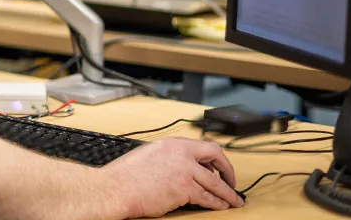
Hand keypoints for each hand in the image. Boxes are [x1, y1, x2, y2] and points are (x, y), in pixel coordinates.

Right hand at [101, 138, 244, 217]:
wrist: (117, 188)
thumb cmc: (127, 175)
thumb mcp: (150, 154)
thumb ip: (169, 157)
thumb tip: (183, 166)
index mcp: (172, 143)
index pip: (204, 146)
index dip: (216, 158)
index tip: (219, 167)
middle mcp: (181, 153)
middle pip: (215, 158)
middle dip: (228, 171)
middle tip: (232, 182)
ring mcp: (184, 171)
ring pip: (215, 182)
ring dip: (227, 193)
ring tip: (233, 200)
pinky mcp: (184, 189)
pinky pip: (207, 197)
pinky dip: (216, 203)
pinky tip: (220, 206)